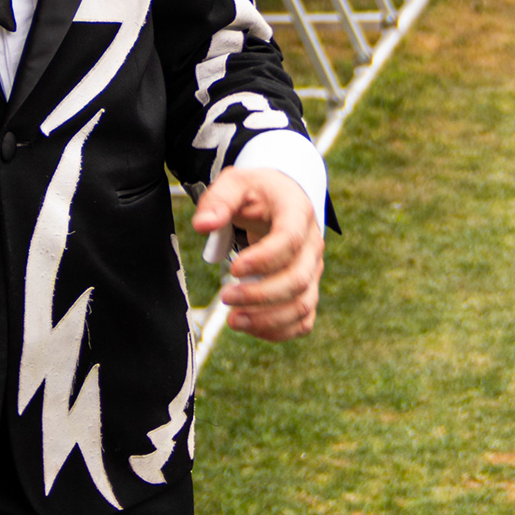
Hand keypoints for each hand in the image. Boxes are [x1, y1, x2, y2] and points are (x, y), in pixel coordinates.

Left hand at [190, 162, 319, 341]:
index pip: (290, 240)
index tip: (234, 269)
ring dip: (269, 319)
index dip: (263, 260)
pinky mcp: (307, 289)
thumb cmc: (257, 192)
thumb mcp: (235, 184)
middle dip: (261, 295)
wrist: (282, 198)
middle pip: (298, 279)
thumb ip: (218, 201)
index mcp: (297, 213)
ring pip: (304, 305)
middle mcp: (312, 244)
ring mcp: (312, 270)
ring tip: (234, 320)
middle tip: (226, 297)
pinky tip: (250, 327)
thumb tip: (202, 225)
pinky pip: (303, 320)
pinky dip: (279, 330)